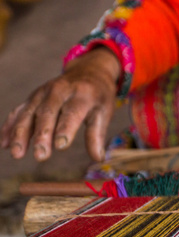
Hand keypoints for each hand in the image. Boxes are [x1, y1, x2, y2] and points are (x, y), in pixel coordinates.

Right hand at [0, 47, 120, 161]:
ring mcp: (43, 93)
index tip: (60, 146)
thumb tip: (98, 158)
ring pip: (29, 113)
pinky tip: (4, 143)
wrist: (88, 71)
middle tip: (40, 156)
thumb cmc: (98, 96)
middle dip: (42, 135)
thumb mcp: (104, 112)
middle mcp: (60, 91)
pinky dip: (10, 127)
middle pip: (47, 113)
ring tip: (17, 154)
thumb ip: (97, 134)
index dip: (66, 129)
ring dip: (21, 134)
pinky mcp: (33, 97)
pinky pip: (19, 111)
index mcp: (82, 94)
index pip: (72, 112)